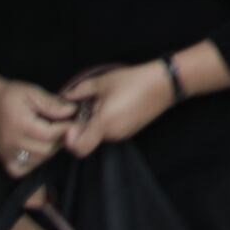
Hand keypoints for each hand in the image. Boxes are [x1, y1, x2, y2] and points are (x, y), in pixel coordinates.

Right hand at [0, 70, 84, 177]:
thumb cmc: (9, 95)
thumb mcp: (32, 92)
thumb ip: (52, 104)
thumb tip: (72, 111)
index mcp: (19, 124)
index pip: (50, 134)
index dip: (67, 128)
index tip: (75, 120)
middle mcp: (11, 142)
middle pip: (46, 149)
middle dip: (61, 139)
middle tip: (65, 127)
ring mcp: (6, 154)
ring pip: (38, 160)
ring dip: (50, 150)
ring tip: (53, 135)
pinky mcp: (3, 160)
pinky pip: (23, 169)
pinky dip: (34, 162)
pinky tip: (38, 148)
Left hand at [56, 57, 183, 155]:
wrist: (165, 83)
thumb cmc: (134, 81)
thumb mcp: (103, 81)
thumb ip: (79, 91)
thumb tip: (63, 97)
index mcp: (104, 124)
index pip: (79, 148)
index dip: (69, 140)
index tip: (69, 124)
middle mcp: (113, 134)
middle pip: (87, 141)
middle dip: (80, 129)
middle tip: (81, 109)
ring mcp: (123, 134)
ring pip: (99, 136)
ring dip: (93, 125)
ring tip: (97, 104)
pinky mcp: (130, 131)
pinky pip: (110, 132)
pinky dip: (105, 124)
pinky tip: (111, 106)